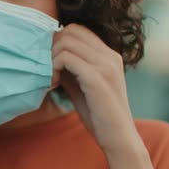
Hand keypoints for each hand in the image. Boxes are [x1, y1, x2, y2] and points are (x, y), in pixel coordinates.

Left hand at [51, 24, 140, 153]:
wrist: (119, 139)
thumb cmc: (100, 115)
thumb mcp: (82, 86)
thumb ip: (71, 68)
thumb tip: (49, 54)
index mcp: (110, 55)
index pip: (78, 29)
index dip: (60, 40)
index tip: (52, 61)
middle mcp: (110, 56)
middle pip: (71, 30)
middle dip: (53, 46)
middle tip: (48, 68)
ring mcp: (105, 65)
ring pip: (66, 42)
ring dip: (52, 58)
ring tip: (51, 78)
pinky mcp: (96, 78)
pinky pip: (66, 58)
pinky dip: (53, 69)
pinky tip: (54, 84)